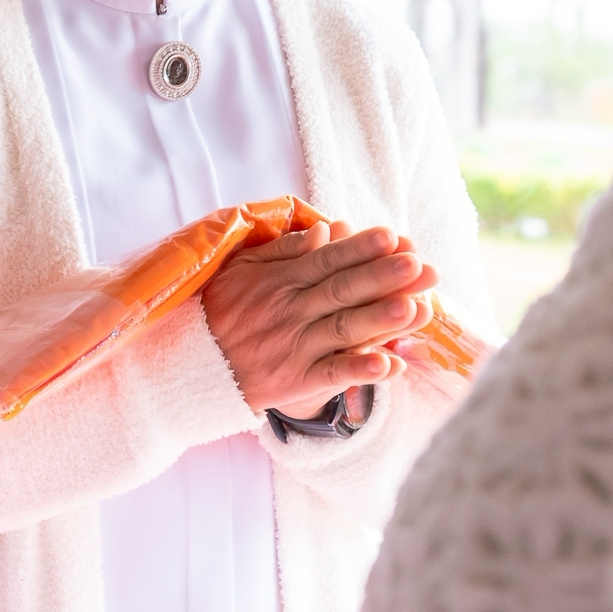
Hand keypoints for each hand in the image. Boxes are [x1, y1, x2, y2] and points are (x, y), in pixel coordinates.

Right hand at [201, 221, 436, 419]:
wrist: (194, 365)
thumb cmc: (222, 311)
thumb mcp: (241, 270)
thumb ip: (283, 251)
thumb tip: (325, 231)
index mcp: (279, 281)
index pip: (326, 260)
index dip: (359, 249)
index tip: (391, 237)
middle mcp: (290, 311)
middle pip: (342, 291)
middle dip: (382, 277)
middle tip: (418, 265)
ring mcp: (295, 347)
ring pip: (343, 330)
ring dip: (379, 319)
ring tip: (415, 307)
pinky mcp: (297, 380)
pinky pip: (332, 374)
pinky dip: (359, 370)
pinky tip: (388, 365)